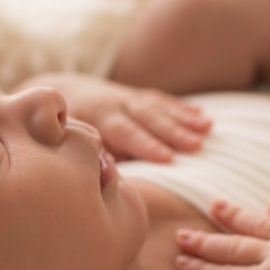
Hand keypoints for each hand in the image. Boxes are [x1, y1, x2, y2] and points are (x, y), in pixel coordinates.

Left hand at [17, 73, 210, 161]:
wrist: (61, 91)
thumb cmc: (63, 129)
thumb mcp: (66, 142)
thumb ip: (87, 157)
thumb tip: (102, 178)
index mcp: (97, 118)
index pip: (125, 132)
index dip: (145, 145)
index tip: (167, 159)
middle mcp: (115, 104)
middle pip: (147, 119)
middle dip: (173, 132)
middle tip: (197, 146)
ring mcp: (128, 98)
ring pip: (159, 108)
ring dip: (184, 119)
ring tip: (208, 128)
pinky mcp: (137, 96)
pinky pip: (163, 101)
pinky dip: (182, 108)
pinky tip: (202, 115)